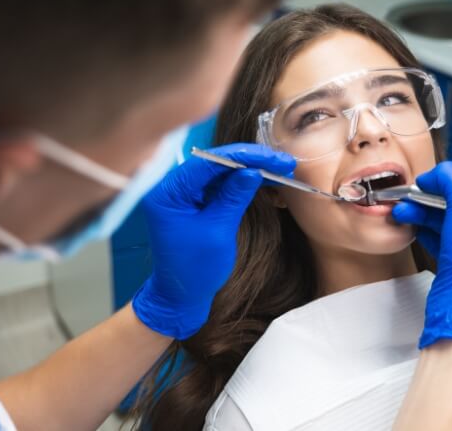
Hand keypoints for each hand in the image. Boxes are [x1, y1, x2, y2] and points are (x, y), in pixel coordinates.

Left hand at [132, 143, 295, 339]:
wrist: (181, 295)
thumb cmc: (195, 269)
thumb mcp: (218, 231)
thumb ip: (234, 197)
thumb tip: (253, 170)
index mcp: (168, 192)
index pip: (208, 162)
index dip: (244, 157)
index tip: (273, 158)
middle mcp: (172, 186)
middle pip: (215, 162)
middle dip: (250, 161)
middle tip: (282, 162)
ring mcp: (183, 192)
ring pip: (220, 171)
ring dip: (249, 169)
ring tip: (279, 168)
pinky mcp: (194, 200)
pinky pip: (219, 184)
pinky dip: (241, 181)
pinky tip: (264, 178)